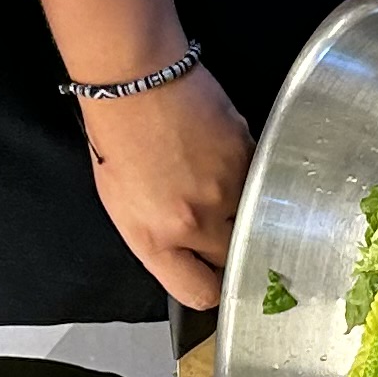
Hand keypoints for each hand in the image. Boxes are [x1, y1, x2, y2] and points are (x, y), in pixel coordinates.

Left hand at [81, 65, 256, 308]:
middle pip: (234, 261)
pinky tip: (221, 156)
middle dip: (229, 249)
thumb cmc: (118, 142)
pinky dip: (246, 177)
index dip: (210, 288)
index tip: (213, 278)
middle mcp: (196, 222)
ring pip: (252, 221)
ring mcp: (227, 190)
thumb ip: (162, 244)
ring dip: (241, 210)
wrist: (136, 82)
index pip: (200, 294)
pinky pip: (259, 183)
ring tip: (214, 182)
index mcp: (156, 240)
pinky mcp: (248, 156)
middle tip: (216, 225)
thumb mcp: (124, 208)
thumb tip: (196, 260)